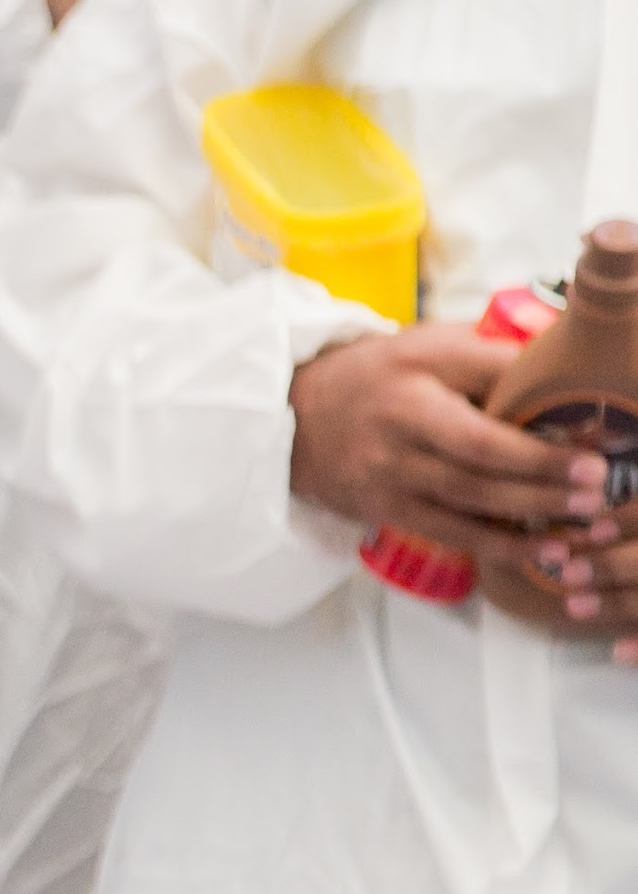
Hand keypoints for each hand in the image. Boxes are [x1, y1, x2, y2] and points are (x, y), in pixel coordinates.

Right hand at [289, 321, 603, 561]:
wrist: (296, 416)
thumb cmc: (380, 375)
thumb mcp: (431, 345)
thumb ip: (491, 353)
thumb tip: (569, 359)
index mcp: (417, 369)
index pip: (490, 384)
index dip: (545, 406)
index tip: (595, 432)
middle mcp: (399, 421)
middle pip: (480, 450)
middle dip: (544, 469)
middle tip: (598, 480)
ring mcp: (387, 470)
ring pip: (469, 496)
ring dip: (533, 509)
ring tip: (585, 517)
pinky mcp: (383, 507)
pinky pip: (450, 531)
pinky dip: (499, 544)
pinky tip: (543, 549)